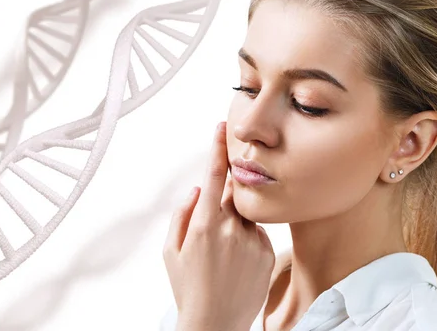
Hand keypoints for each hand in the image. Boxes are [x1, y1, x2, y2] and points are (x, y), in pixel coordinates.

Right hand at [163, 121, 275, 330]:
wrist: (215, 324)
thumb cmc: (187, 287)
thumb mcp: (169, 251)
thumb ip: (181, 214)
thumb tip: (196, 190)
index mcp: (204, 224)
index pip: (213, 176)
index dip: (217, 148)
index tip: (222, 125)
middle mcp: (231, 228)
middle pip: (231, 195)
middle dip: (222, 201)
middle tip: (212, 230)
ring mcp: (252, 240)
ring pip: (243, 217)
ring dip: (233, 226)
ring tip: (222, 259)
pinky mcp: (267, 252)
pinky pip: (256, 234)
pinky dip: (246, 241)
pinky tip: (236, 266)